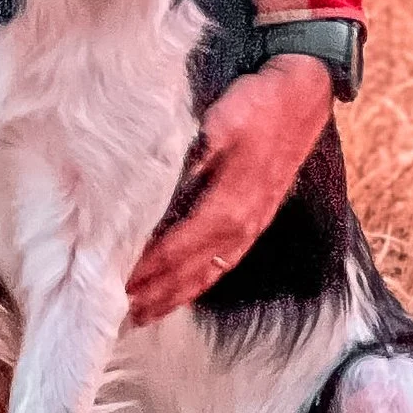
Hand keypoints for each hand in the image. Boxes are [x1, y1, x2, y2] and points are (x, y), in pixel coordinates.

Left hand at [124, 55, 335, 327]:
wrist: (302, 97)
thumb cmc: (258, 106)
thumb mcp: (220, 124)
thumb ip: (190, 159)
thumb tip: (156, 187)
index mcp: (228, 209)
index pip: (175, 251)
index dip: (143, 272)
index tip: (110, 285)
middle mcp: (239, 229)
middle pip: (187, 274)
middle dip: (151, 295)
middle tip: (113, 316)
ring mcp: (249, 230)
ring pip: (204, 275)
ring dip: (171, 298)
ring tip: (139, 316)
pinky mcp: (253, 224)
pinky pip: (220, 265)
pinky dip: (195, 284)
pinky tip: (179, 292)